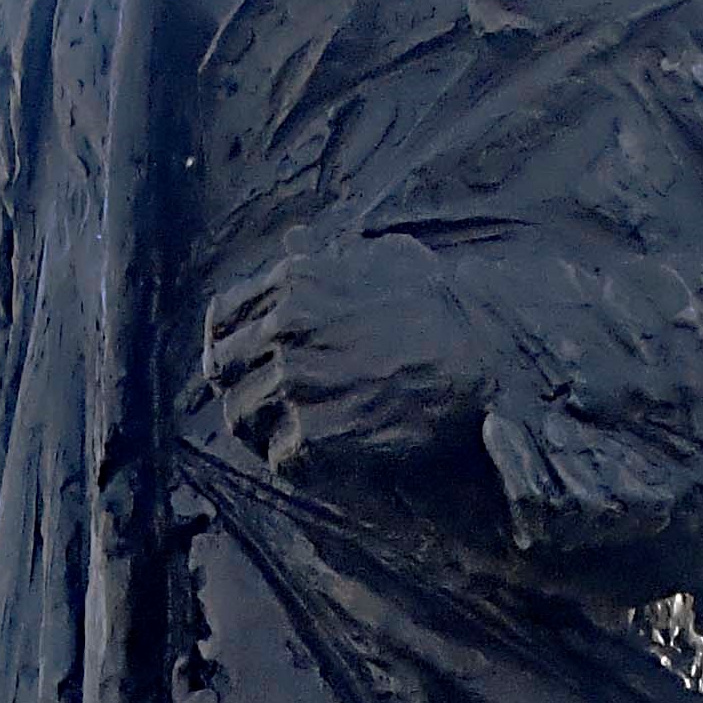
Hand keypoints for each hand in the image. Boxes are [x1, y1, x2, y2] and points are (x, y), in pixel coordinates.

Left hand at [187, 233, 491, 494]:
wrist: (480, 358)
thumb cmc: (439, 306)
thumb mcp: (381, 258)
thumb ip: (328, 255)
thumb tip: (296, 241)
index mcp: (292, 283)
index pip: (222, 317)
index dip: (225, 343)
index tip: (236, 362)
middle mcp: (283, 329)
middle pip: (224, 369)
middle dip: (238, 387)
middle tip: (259, 407)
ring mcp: (295, 382)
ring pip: (243, 416)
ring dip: (262, 428)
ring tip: (286, 435)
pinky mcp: (314, 432)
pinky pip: (279, 455)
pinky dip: (293, 461)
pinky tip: (315, 457)